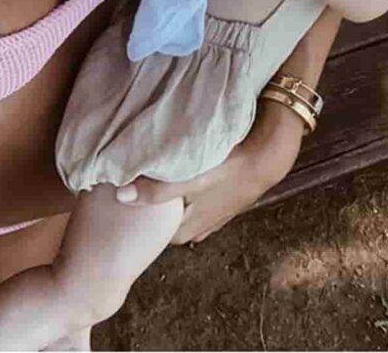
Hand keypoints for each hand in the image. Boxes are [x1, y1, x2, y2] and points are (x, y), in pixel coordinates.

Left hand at [114, 99, 304, 243]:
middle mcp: (198, 225)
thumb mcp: (192, 181)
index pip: (152, 232)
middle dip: (149, 206)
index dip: (136, 218)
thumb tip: (122, 196)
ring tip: (150, 174)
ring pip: (179, 207)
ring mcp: (211, 212)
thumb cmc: (230, 170)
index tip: (118, 196)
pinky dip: (184, 186)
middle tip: (130, 180)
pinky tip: (180, 170)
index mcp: (187, 228)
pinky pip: (194, 196)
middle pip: (164, 219)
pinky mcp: (221, 196)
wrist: (269, 155)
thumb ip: (158, 191)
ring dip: (167, 195)